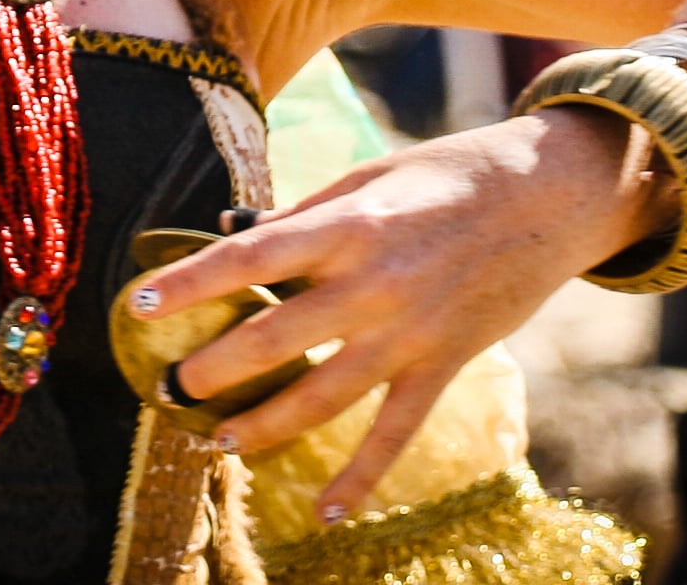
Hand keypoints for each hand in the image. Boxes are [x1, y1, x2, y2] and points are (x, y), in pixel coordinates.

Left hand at [125, 107, 660, 521]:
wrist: (548, 196)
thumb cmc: (447, 175)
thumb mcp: (370, 176)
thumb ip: (304, 213)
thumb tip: (232, 229)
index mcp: (348, 222)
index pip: (249, 256)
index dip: (190, 282)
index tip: (139, 305)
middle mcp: (375, 280)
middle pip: (275, 337)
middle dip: (215, 370)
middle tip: (170, 391)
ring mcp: (412, 329)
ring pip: (325, 395)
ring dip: (267, 426)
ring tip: (219, 444)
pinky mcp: (446, 363)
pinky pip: (394, 431)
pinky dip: (359, 477)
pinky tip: (324, 513)